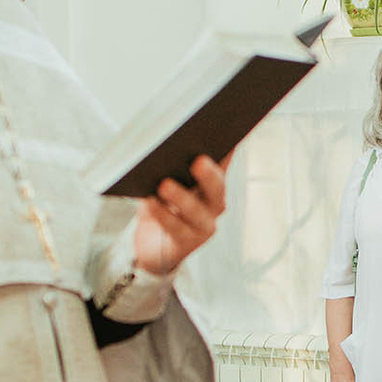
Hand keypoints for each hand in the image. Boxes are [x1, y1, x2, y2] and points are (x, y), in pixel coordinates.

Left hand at [134, 155, 228, 275]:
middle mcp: (214, 203)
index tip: (230, 136)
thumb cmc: (160, 205)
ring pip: (196, 210)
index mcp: (212, 182)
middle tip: (198, 161)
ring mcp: (204, 225)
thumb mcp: (165, 180)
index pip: (223, 161)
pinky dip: (163, 214)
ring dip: (181, 197)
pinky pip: (176, 227)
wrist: (151, 246)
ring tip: (164, 185)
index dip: (229, 149)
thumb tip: (163, 143)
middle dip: (208, 175)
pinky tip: (151, 202)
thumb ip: (171, 165)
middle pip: (217, 188)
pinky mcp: (188, 242)